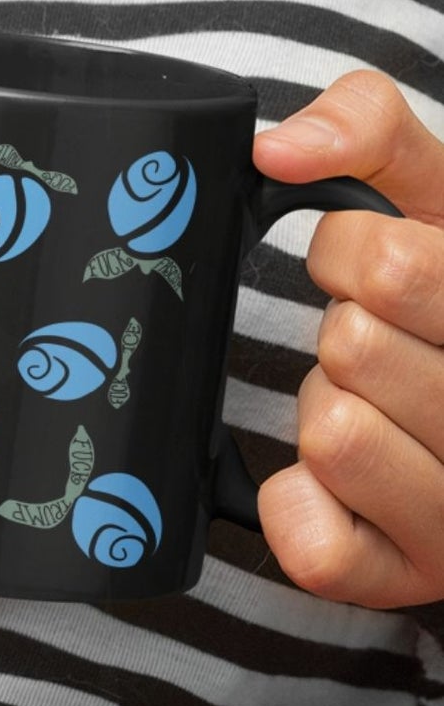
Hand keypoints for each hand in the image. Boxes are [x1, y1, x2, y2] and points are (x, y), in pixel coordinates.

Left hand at [253, 68, 443, 607]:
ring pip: (334, 432)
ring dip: (327, 408)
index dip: (349, 251)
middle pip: (353, 345)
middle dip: (342, 328)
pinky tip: (337, 481)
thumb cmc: (439, 291)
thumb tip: (278, 148)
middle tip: (377, 342)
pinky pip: (314, 544)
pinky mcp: (412, 580)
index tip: (371, 269)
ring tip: (375, 406)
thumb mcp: (429, 189)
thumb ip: (366, 125)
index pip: (391, 264)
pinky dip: (299, 503)